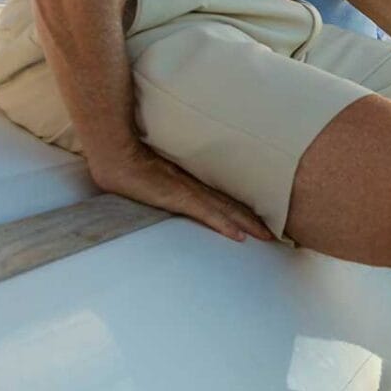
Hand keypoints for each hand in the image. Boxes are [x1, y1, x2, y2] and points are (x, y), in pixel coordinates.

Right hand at [89, 146, 274, 243]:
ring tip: (267, 237)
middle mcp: (194, 184)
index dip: (241, 209)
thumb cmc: (128, 161)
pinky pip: (206, 213)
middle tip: (274, 234)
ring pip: (225, 209)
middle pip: (231, 204)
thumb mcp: (151, 173)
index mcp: (190, 180)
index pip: (222, 197)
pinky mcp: (178, 197)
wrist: (117, 154)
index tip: (259, 219)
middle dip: (254, 219)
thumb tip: (165, 186)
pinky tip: (238, 236)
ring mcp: (188, 190)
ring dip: (247, 224)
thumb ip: (164, 180)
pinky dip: (223, 224)